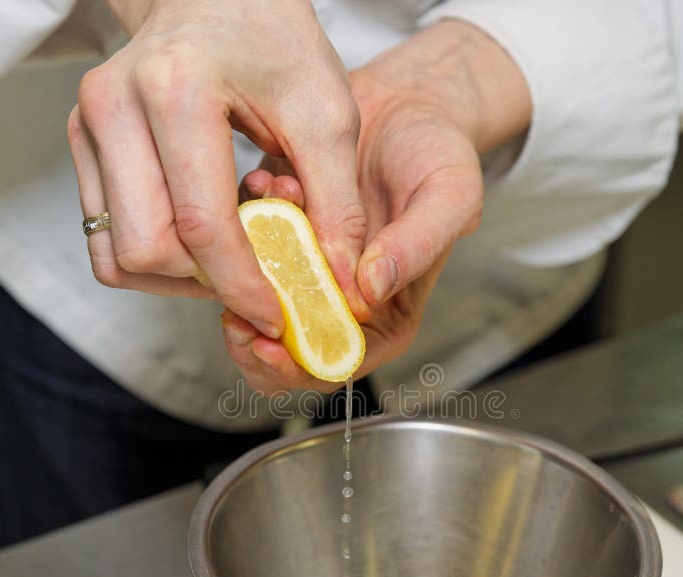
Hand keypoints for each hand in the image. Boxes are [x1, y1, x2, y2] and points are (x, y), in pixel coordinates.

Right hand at [68, 0, 366, 339]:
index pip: (201, 225)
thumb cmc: (275, 42)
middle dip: (207, 284)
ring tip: (228, 265)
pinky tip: (196, 248)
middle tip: (255, 283)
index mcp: (176, 91)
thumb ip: (336, 201)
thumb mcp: (326, 112)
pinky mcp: (84, 145)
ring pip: (117, 256)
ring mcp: (89, 127)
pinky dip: (152, 263)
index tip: (275, 315)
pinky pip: (104, 240)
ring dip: (177, 280)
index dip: (242, 286)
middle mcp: (114, 108)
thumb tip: (339, 281)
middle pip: (148, 250)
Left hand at [228, 19, 530, 391]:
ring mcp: (304, 268)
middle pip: (284, 349)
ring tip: (269, 206)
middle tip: (232, 313)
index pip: (335, 363)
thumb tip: (372, 291)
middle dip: (252, 337)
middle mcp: (340, 299)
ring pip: (254, 301)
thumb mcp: (450, 196)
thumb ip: (418, 246)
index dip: (296, 367)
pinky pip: (242, 244)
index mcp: (384, 314)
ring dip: (244, 266)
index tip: (265, 345)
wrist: (409, 104)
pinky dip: (240, 221)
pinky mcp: (278, 232)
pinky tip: (264, 183)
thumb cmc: (439, 154)